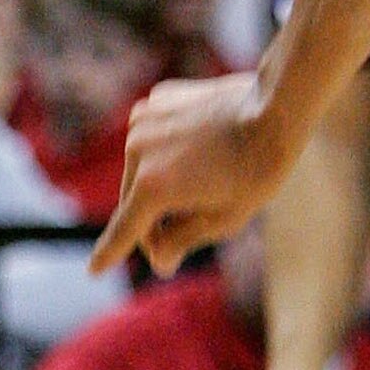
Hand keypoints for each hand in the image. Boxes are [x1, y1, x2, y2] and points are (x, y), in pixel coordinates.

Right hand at [91, 73, 280, 275]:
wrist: (274, 109)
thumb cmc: (256, 170)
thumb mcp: (224, 219)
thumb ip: (182, 241)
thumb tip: (158, 260)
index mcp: (152, 187)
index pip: (124, 230)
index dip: (110, 253)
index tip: (94, 270)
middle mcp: (137, 151)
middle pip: (135, 200)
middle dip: (155, 219)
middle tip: (188, 230)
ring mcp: (143, 120)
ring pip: (143, 165)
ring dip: (162, 178)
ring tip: (208, 175)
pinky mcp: (156, 100)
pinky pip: (155, 135)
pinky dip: (169, 147)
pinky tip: (203, 144)